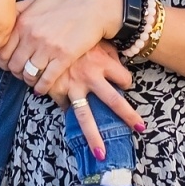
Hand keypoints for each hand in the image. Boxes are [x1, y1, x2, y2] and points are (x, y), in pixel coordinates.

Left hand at [1, 0, 119, 98]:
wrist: (94, 9)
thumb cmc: (66, 4)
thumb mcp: (38, 0)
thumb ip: (20, 9)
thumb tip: (5, 19)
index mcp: (23, 22)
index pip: (3, 50)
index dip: (4, 61)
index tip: (11, 64)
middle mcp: (32, 35)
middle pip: (14, 65)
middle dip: (16, 73)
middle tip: (23, 74)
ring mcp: (48, 47)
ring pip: (28, 74)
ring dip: (29, 81)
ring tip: (33, 81)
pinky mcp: (64, 57)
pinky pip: (46, 79)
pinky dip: (42, 87)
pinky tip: (42, 88)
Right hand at [32, 42, 141, 160]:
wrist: (44, 31)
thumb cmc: (73, 32)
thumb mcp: (94, 37)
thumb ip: (107, 51)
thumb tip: (118, 61)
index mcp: (103, 62)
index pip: (124, 79)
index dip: (125, 82)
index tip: (123, 85)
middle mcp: (92, 77)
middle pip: (114, 102)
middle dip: (128, 117)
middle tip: (140, 128)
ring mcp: (73, 86)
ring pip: (86, 118)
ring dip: (94, 137)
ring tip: (101, 154)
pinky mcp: (56, 90)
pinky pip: (64, 107)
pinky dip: (66, 111)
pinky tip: (68, 113)